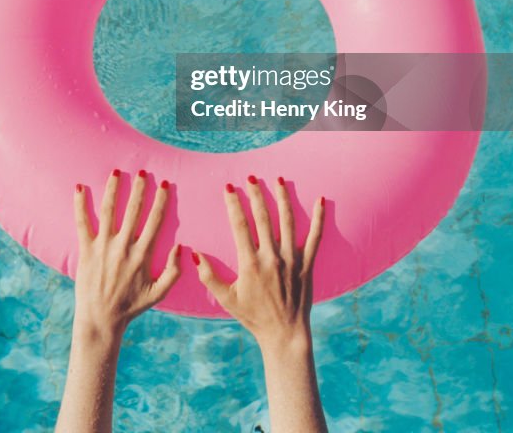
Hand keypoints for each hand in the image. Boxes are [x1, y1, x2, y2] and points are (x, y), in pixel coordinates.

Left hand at [72, 169, 180, 342]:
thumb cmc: (131, 306)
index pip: (154, 221)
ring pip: (109, 211)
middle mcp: (123, 246)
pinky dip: (80, 204)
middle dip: (139, 188)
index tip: (164, 184)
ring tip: (117, 172)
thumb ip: (174, 271)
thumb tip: (182, 247)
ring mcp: (103, 247)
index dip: (160, 200)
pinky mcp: (86, 250)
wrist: (101, 320)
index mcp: (141, 255)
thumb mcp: (159, 293)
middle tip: (143, 171)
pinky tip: (79, 187)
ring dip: (114, 189)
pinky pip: (82, 223)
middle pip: (133, 210)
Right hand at [193, 176, 324, 352]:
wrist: (284, 334)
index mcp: (250, 263)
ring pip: (288, 221)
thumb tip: (194, 253)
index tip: (228, 187)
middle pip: (263, 217)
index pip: (240, 225)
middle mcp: (272, 257)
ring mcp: (291, 259)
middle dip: (256, 194)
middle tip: (251, 177)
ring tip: (277, 179)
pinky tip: (319, 200)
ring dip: (282, 198)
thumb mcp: (226, 299)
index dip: (233, 203)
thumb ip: (209, 276)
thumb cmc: (253, 317)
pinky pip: (314, 237)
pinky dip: (318, 218)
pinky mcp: (307, 264)